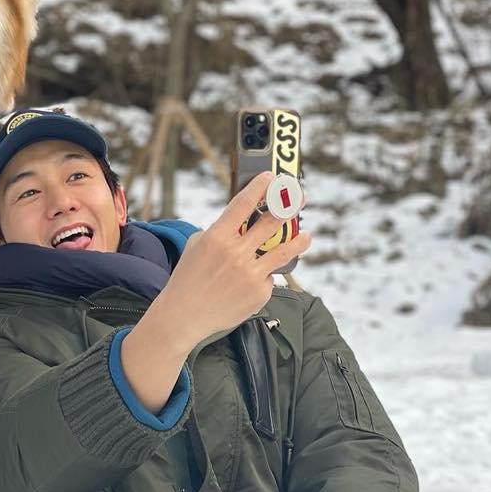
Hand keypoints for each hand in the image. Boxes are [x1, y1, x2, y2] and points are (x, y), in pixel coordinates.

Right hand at [168, 172, 310, 346]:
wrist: (184, 315)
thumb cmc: (188, 278)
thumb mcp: (196, 246)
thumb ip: (219, 231)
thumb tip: (241, 221)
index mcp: (217, 237)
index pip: (243, 204)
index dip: (259, 187)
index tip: (270, 177)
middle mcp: (236, 253)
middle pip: (271, 222)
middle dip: (288, 205)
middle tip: (299, 196)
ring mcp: (250, 273)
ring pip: (283, 251)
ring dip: (297, 240)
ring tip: (306, 235)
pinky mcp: (259, 292)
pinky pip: (268, 277)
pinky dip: (262, 276)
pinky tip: (247, 283)